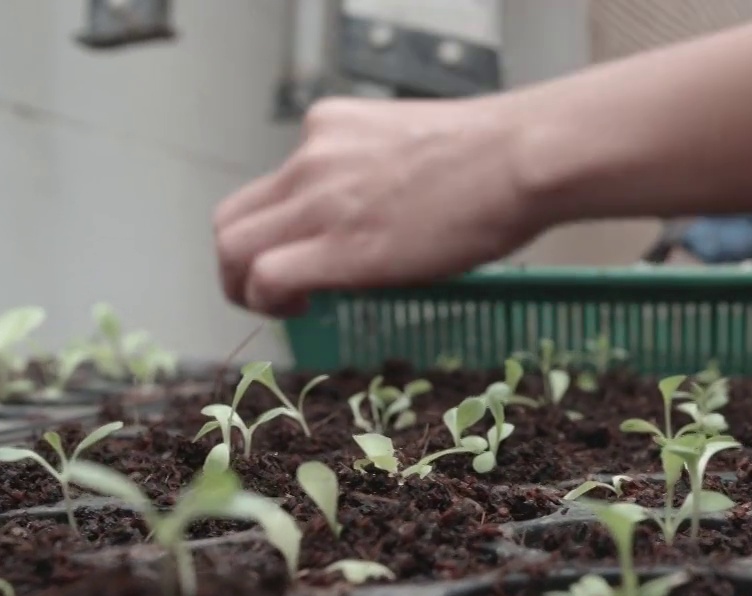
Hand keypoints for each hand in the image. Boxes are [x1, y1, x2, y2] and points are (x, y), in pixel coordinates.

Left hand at [214, 96, 539, 316]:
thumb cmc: (495, 156)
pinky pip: (265, 278)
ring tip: (285, 307)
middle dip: (240, 262)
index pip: (272, 183)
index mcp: (330, 128)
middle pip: (232, 218)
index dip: (276, 228)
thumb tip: (384, 216)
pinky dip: (268, 302)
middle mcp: (311, 158)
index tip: (304, 251)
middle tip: (271, 289)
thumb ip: (379, 174)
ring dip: (245, 288)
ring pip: (233, 249)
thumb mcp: (416, 147)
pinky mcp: (335, 245)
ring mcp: (317, 200)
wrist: (519, 158)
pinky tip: (302, 311)